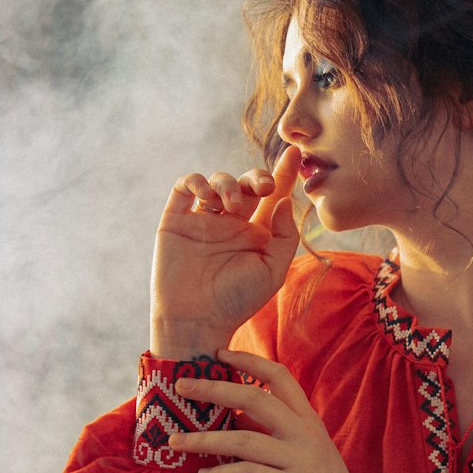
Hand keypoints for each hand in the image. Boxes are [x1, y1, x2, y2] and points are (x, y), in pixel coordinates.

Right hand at [151, 146, 300, 357]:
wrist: (195, 320)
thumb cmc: (236, 301)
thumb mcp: (272, 271)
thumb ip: (284, 235)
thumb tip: (283, 201)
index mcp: (257, 233)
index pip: (273, 197)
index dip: (285, 173)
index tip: (296, 153)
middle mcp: (231, 223)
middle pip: (246, 183)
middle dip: (257, 176)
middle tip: (263, 187)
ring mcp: (203, 220)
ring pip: (217, 181)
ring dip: (226, 183)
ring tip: (228, 206)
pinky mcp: (176, 220)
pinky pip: (185, 187)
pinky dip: (195, 182)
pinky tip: (206, 196)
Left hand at [169, 349, 363, 472]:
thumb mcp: (307, 453)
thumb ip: (279, 433)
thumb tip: (236, 417)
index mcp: (309, 421)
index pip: (280, 377)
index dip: (249, 361)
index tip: (219, 353)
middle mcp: (306, 434)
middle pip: (255, 398)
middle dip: (214, 389)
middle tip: (182, 386)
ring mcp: (300, 461)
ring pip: (244, 438)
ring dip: (205, 439)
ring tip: (176, 442)